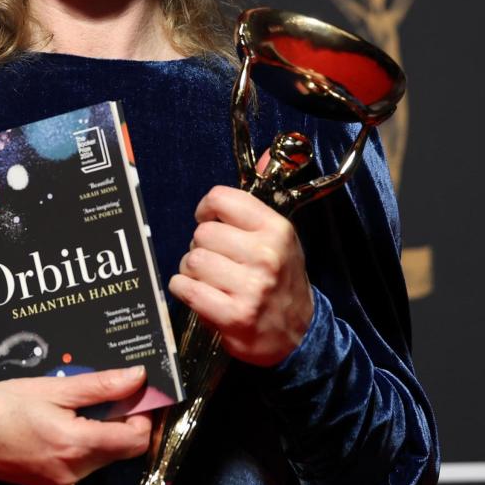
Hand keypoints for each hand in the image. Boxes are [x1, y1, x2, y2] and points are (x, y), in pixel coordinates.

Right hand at [0, 367, 152, 484]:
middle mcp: (74, 472)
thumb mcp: (52, 388)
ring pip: (103, 458)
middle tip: (106, 394)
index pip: (136, 440)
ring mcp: (62, 484)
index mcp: (77, 445)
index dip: (142, 415)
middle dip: (122, 422)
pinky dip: (83, 445)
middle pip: (122, 450)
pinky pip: (83, 466)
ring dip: (102, 433)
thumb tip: (138, 376)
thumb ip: (100, 385)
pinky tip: (63, 425)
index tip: (133, 394)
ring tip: (77, 407)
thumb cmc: (2, 406)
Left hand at [169, 185, 313, 366]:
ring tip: (209, 280)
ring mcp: (251, 287)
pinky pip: (186, 289)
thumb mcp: (281, 237)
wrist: (300, 336)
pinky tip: (199, 294)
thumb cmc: (283, 282)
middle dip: (201, 246)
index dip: (206, 210)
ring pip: (192, 261)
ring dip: (192, 271)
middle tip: (215, 260)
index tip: (209, 221)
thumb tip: (270, 149)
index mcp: (276, 230)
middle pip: (202, 233)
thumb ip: (264, 198)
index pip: (222, 200)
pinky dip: (184, 290)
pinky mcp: (234, 315)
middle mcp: (266, 255)